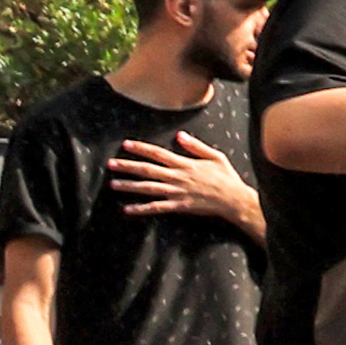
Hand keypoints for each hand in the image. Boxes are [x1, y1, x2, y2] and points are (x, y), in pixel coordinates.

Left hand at [109, 134, 259, 239]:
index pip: (158, 153)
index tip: (125, 145)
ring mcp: (177, 192)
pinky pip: (157, 207)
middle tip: (110, 164)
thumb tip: (179, 135)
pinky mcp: (179, 206)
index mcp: (185, 164)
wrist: (235, 201)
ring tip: (113, 184)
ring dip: (129, 186)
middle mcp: (178, 177)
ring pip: (148, 188)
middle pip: (148, 170)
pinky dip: (141, 209)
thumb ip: (196, 146)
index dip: (141, 148)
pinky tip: (127, 209)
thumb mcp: (216, 157)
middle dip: (127, 166)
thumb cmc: (227, 178)